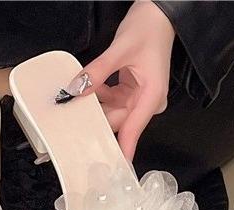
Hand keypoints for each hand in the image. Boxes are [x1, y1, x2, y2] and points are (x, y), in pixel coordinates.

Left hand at [67, 1, 174, 159]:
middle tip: (73, 127)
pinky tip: (86, 89)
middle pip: (119, 121)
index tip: (114, 169)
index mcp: (152, 96)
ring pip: (113, 111)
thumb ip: (97, 72)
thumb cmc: (149, 27)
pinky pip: (112, 100)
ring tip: (74, 106)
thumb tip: (76, 90)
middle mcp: (147, 100)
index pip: (133, 129)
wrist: (159, 12)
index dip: (122, 150)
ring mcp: (139, 96)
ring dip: (95, 108)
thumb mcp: (120, 49)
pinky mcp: (132, 90)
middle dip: (97, 123)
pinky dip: (99, 96)